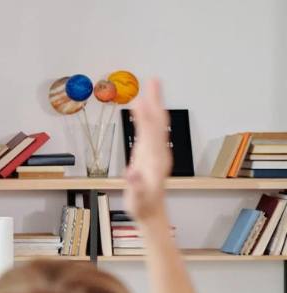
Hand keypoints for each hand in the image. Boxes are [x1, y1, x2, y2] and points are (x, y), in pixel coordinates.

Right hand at [122, 78, 171, 222]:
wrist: (151, 213)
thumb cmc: (143, 206)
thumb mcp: (138, 199)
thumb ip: (136, 186)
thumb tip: (132, 172)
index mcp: (156, 160)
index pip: (150, 133)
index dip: (145, 116)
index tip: (139, 100)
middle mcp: (159, 152)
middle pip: (158, 122)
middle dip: (156, 101)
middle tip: (153, 80)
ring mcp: (156, 152)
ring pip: (156, 123)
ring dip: (154, 104)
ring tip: (151, 87)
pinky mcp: (151, 153)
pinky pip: (150, 130)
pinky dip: (147, 116)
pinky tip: (143, 109)